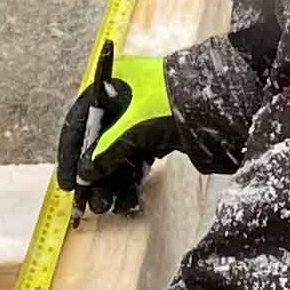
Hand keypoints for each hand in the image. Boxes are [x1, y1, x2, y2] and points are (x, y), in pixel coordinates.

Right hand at [52, 45, 191, 213]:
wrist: (221, 100)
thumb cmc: (172, 103)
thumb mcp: (133, 128)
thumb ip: (106, 152)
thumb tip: (85, 174)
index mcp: (112, 83)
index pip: (79, 121)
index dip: (71, 154)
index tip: (69, 184)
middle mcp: (124, 97)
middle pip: (99, 140)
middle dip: (95, 174)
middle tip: (92, 203)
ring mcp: (143, 114)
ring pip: (119, 152)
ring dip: (112, 180)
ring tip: (110, 206)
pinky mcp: (160, 131)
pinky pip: (137, 156)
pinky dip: (131, 176)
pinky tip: (127, 198)